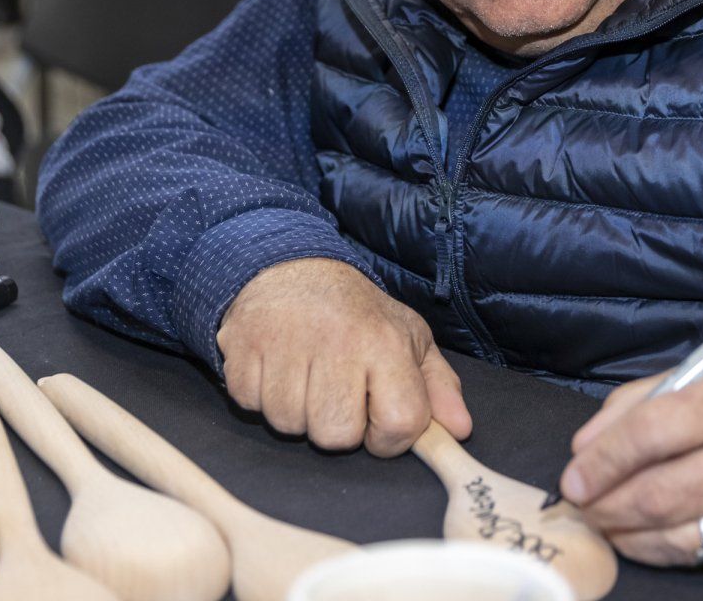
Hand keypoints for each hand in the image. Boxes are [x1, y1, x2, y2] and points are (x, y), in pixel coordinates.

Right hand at [216, 257, 472, 456]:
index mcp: (385, 342)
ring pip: (289, 426)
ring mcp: (284, 342)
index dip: (391, 436)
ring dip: (296, 411)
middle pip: (337, 436)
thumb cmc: (357, 314)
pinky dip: (260, 395)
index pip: (400, 424)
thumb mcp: (407, 338)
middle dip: (337, 425)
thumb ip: (437, 387)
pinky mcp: (240, 345)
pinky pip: (249, 405)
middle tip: (336, 389)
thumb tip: (461, 430)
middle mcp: (337, 341)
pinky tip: (275, 366)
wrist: (291, 265)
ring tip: (304, 374)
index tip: (378, 416)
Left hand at [557, 358, 702, 567]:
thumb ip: (643, 400)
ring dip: (627, 536)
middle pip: (659, 494)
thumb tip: (586, 447)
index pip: (653, 431)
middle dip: (606, 505)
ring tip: (605, 523)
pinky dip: (664, 549)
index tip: (573, 476)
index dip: (604, 459)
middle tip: (581, 505)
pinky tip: (646, 537)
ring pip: (677, 537)